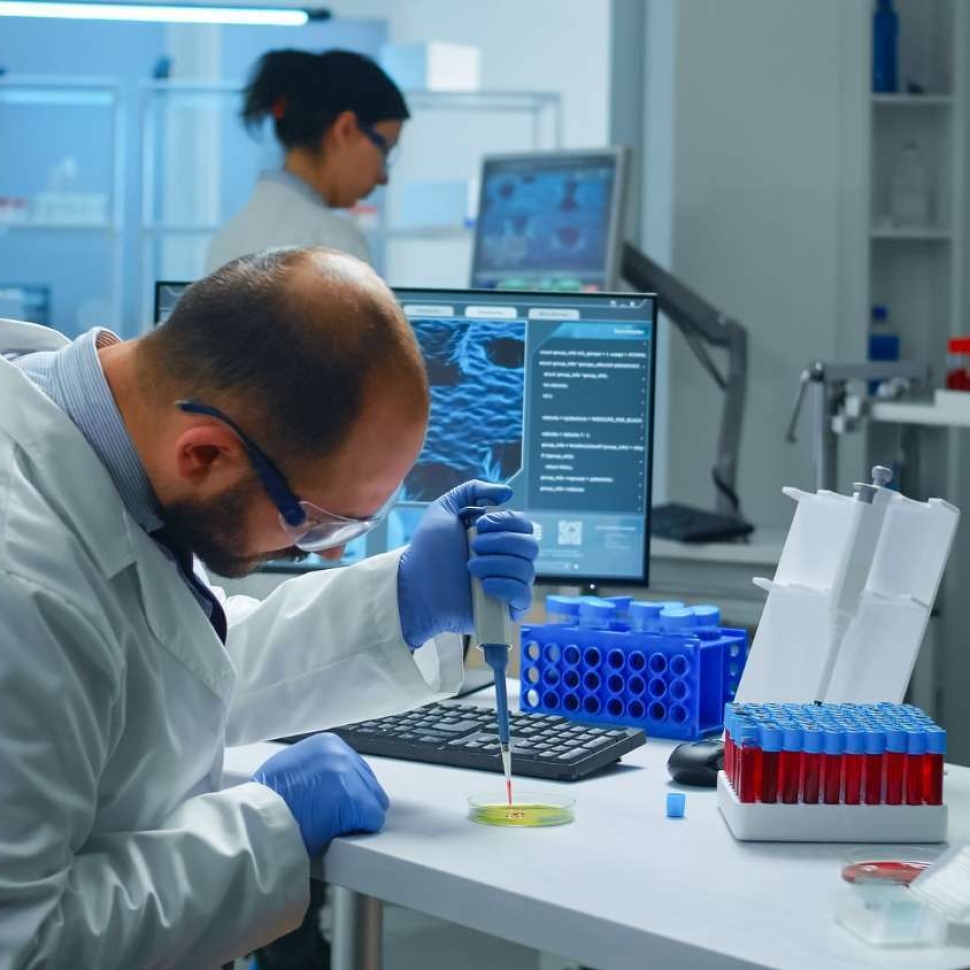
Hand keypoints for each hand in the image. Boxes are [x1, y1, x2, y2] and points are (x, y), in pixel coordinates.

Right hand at [252, 733, 388, 856]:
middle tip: (338, 817)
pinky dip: (361, 829)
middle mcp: (340, 754)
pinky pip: (372, 819)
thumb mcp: (292, 766)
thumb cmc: (268, 800)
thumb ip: (317, 767)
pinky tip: (342, 833)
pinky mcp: (355, 800)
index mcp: (326, 744)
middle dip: (357, 801)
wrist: (257, 821)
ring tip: (336, 826)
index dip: (349, 789)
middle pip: (367, 782)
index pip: (355, 767)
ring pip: (373, 801)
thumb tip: (332, 781)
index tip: (339, 803)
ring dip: (358, 815)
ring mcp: (349, 776)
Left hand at [397, 480, 538, 648]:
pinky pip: (523, 596)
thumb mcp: (444, 509)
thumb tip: (507, 492)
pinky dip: (506, 586)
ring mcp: (508, 584)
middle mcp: (507, 559)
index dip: (507, 521)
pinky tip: (485, 586)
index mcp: (498, 537)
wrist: (414, 585)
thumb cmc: (428, 550)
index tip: (481, 524)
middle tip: (473, 546)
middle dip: (501, 542)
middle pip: (530, 546)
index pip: (524, 524)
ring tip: (470, 567)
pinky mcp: (505, 608)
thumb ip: (472, 491)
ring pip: (526, 569)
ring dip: (497, 564)